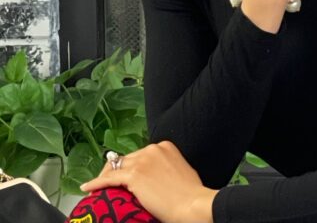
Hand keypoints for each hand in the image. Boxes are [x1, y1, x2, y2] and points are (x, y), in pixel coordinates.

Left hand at [79, 142, 218, 222]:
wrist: (193, 204)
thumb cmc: (191, 194)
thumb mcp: (180, 172)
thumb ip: (167, 168)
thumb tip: (158, 179)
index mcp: (164, 147)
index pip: (140, 155)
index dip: (129, 167)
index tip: (125, 177)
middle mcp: (152, 149)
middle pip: (127, 159)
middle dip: (117, 171)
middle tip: (109, 184)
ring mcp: (143, 161)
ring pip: (116, 167)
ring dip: (105, 177)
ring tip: (96, 186)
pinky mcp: (134, 175)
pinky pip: (110, 178)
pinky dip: (97, 183)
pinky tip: (88, 188)